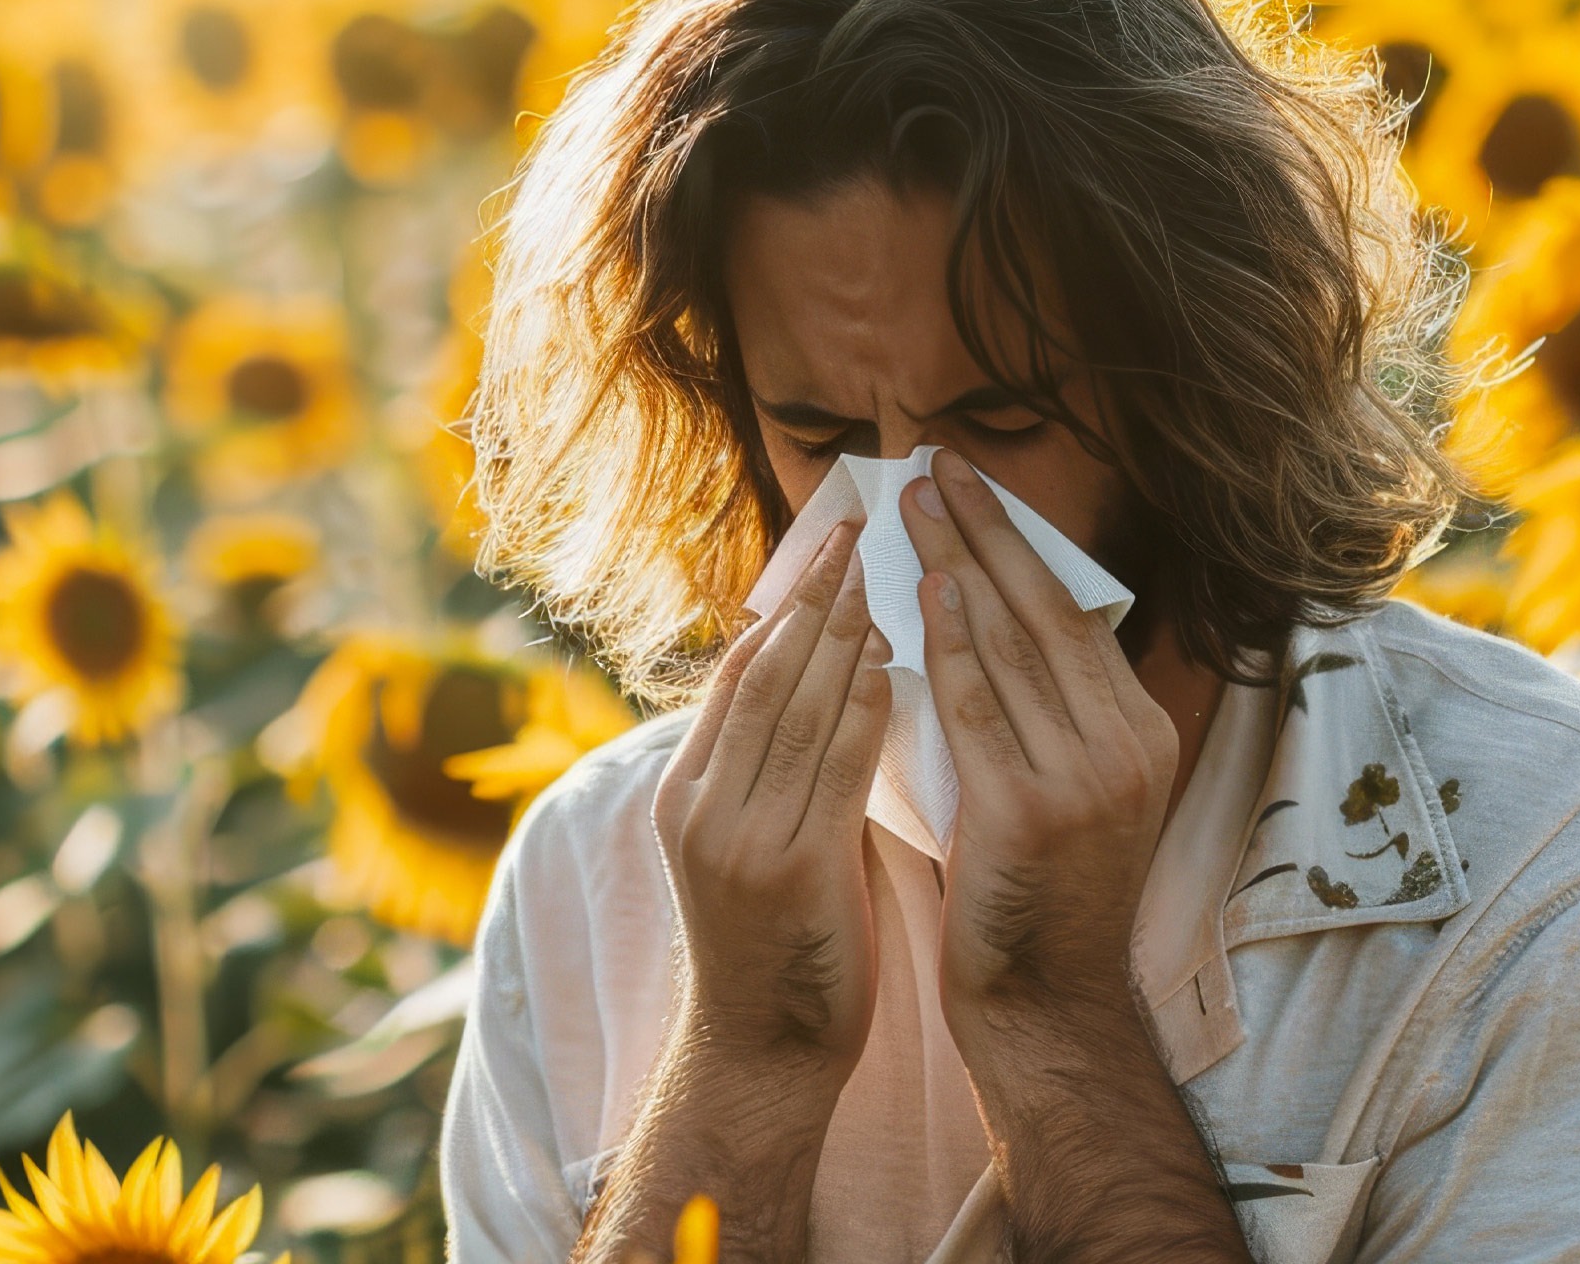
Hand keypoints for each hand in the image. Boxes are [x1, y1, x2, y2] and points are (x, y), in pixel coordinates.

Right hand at [650, 519, 892, 1072]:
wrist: (764, 1052)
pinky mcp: (787, 869)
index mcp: (686, 790)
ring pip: (794, 708)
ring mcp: (737, 836)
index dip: (782, 602)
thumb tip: (833, 681)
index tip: (827, 547)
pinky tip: (892, 662)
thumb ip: (780, 767)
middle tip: (856, 527)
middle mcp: (700, 803)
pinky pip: (831, 768)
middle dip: (812, 594)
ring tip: (880, 573)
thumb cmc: (780, 942)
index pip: (736, 670)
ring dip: (841, 634)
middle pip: (761, 672)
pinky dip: (861, 708)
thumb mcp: (757, 839)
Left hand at [899, 450, 1178, 1012]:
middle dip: (989, 529)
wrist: (1045, 1001)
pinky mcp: (1032, 811)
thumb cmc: (1036, 893)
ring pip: (1014, 644)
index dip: (1022, 544)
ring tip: (917, 503)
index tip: (976, 489)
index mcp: (1141, 732)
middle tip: (938, 464)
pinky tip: (926, 591)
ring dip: (960, 563)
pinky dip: (953, 643)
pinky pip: (982, 706)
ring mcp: (1087, 778)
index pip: (1075, 615)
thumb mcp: (1066, 788)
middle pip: (1048, 611)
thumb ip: (1043, 713)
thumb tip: (983, 620)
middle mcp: (1127, 745)